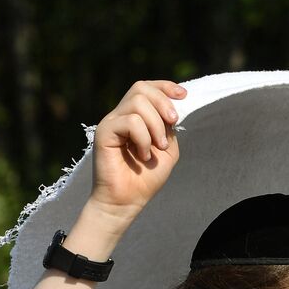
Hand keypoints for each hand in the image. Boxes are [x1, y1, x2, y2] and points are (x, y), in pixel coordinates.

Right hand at [88, 80, 184, 222]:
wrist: (126, 202)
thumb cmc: (145, 179)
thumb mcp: (167, 150)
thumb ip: (169, 128)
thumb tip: (171, 109)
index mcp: (135, 117)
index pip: (147, 88)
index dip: (166, 87)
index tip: (184, 95)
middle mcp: (121, 116)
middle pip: (141, 88)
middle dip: (163, 103)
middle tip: (172, 123)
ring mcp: (112, 122)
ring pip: (137, 102)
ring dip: (155, 125)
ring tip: (156, 147)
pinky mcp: (104, 131)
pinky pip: (130, 121)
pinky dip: (143, 138)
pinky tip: (142, 155)